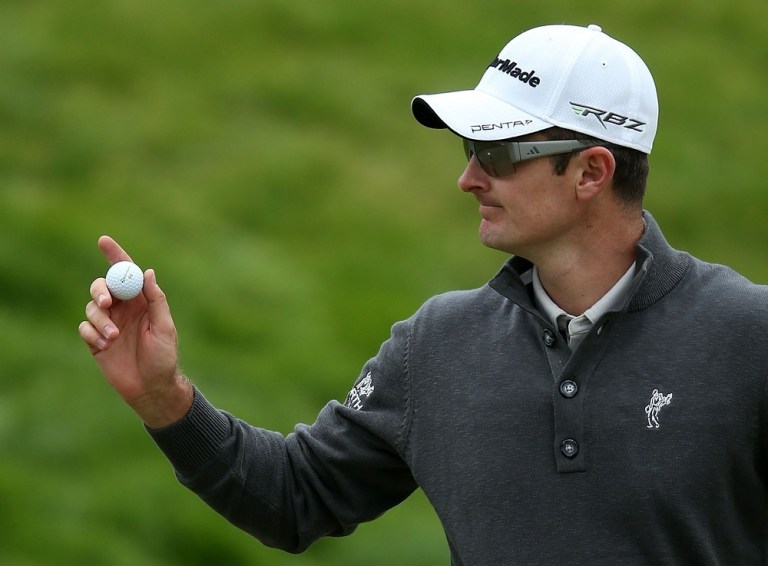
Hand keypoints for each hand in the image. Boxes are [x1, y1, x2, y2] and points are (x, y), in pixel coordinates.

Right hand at [79, 236, 192, 428]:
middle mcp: (123, 309)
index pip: (127, 273)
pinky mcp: (96, 341)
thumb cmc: (164, 358)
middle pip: (102, 286)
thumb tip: (147, 272)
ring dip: (99, 320)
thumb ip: (155, 299)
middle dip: (100, 290)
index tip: (103, 240)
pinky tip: (105, 346)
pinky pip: (84, 327)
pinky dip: (92, 334)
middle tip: (106, 302)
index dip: (115, 255)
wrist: (151, 388)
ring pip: (91, 307)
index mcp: (141, 302)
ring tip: (113, 338)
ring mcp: (108, 324)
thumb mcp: (164, 327)